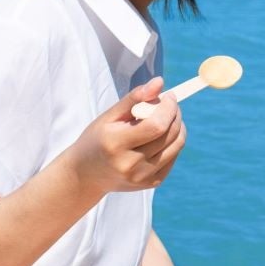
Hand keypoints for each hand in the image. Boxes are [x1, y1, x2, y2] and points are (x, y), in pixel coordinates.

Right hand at [67, 78, 186, 193]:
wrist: (86, 174)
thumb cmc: (97, 139)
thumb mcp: (109, 116)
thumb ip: (134, 98)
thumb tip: (159, 82)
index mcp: (116, 144)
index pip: (156, 125)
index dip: (168, 108)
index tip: (169, 96)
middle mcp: (130, 164)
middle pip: (169, 135)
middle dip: (175, 114)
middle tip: (170, 103)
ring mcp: (142, 177)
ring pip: (176, 146)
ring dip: (178, 126)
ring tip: (167, 117)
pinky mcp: (152, 183)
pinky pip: (173, 157)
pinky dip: (173, 142)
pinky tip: (161, 135)